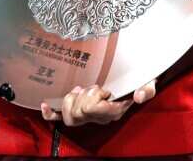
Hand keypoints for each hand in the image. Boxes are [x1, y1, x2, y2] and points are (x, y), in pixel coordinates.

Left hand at [40, 80, 156, 126]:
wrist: (131, 75)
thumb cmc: (137, 78)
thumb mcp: (148, 81)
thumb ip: (147, 88)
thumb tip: (140, 96)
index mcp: (114, 111)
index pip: (95, 111)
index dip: (94, 98)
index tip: (103, 89)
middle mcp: (100, 116)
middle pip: (79, 114)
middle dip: (82, 98)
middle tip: (91, 87)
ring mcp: (88, 114)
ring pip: (70, 117)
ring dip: (72, 100)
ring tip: (80, 89)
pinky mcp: (77, 109)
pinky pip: (60, 118)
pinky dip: (51, 114)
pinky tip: (44, 106)